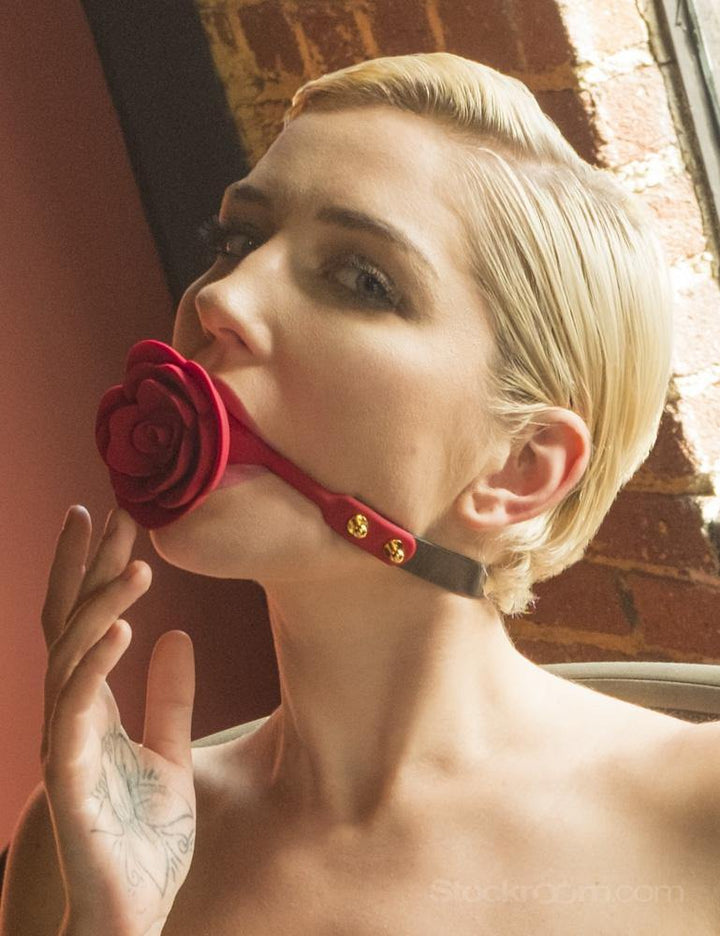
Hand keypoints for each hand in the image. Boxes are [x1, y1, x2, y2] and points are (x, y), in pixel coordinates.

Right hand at [40, 506, 195, 934]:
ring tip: (138, 563)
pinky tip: (126, 627)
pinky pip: (76, 710)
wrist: (133, 915)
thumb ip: (171, 697)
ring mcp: (64, 744)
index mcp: (94, 707)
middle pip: (70, 625)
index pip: (87, 623)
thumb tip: (175, 635)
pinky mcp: (68, 778)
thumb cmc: (145, 840)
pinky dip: (97, 664)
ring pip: (69, 657)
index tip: (116, 517)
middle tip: (112, 508)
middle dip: (88, 567)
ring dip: (101, 606)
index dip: (96, 570)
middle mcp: (71, 716)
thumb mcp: (171, 753)